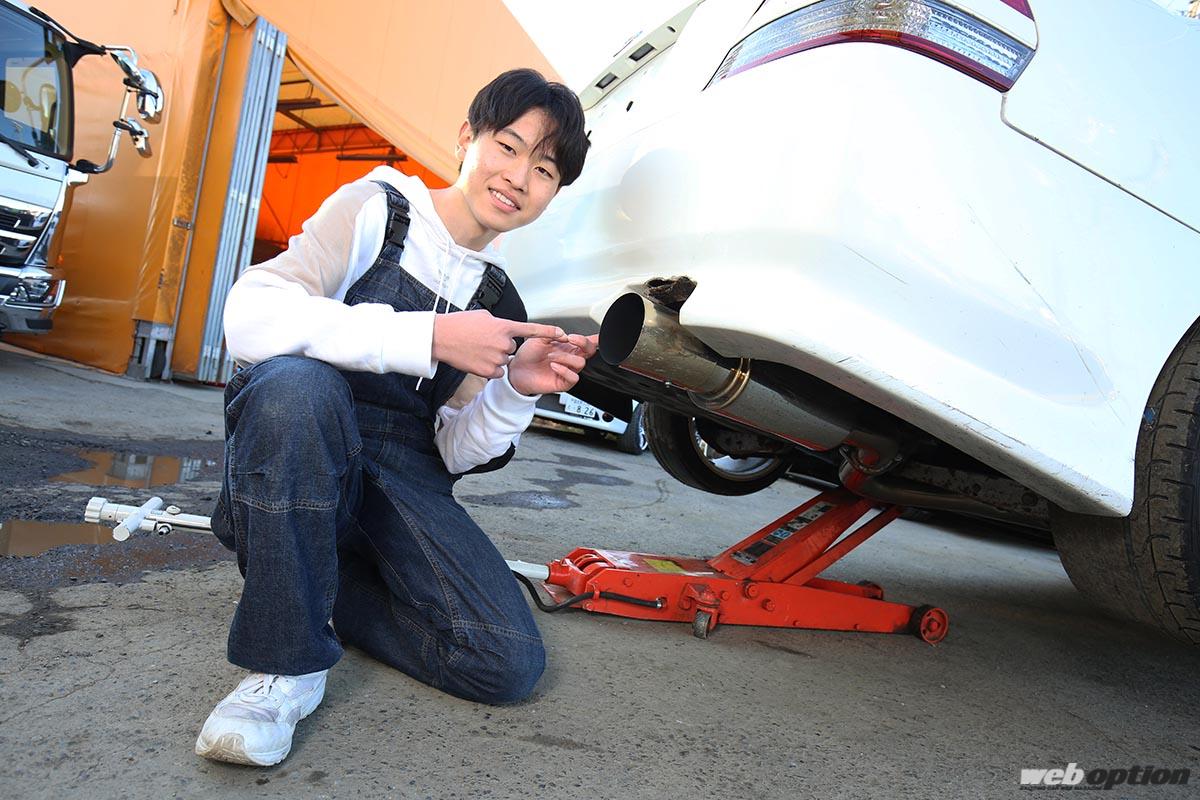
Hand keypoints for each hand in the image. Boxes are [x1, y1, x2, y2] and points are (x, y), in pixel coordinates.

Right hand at [432, 310, 565, 378]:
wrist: (441, 337)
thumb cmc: (460, 324)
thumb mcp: (483, 317)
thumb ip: (500, 324)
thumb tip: (505, 331)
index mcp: (504, 326)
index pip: (531, 330)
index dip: (548, 332)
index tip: (562, 334)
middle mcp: (504, 343)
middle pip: (512, 348)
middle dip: (501, 345)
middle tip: (483, 340)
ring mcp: (497, 358)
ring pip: (504, 360)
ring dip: (494, 357)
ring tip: (477, 349)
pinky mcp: (489, 371)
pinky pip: (498, 372)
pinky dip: (490, 368)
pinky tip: (478, 360)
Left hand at [508, 333, 599, 395]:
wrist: (517, 370)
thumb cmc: (528, 355)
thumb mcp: (538, 338)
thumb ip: (552, 333)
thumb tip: (564, 334)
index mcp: (567, 346)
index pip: (586, 341)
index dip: (592, 338)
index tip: (583, 334)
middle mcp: (569, 358)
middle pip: (590, 351)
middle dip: (583, 343)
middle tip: (571, 339)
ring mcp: (568, 370)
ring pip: (580, 363)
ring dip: (565, 357)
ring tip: (551, 356)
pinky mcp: (563, 382)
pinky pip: (573, 377)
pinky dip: (564, 370)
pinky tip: (553, 366)